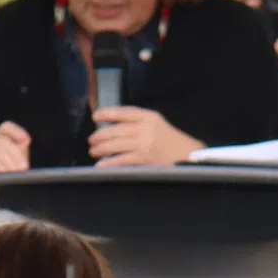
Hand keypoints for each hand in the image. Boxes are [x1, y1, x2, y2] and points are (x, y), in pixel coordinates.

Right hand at [0, 121, 33, 176]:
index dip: (17, 131)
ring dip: (11, 162)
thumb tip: (26, 140)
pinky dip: (1, 167)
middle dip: (16, 154)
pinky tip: (7, 172)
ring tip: (18, 170)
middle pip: (4, 141)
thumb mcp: (17, 158)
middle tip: (24, 165)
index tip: (27, 140)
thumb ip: (22, 148)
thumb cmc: (8, 172)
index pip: (6, 127)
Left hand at [86, 105, 201, 167]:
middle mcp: (146, 128)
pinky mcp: (144, 158)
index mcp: (149, 116)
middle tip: (91, 140)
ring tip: (93, 152)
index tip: (95, 116)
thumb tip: (110, 126)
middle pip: (116, 130)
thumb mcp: (155, 124)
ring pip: (115, 144)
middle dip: (100, 135)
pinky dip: (108, 162)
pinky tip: (100, 165)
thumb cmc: (168, 140)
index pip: (124, 112)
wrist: (187, 155)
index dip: (107, 113)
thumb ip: (137, 122)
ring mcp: (145, 143)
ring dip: (101, 149)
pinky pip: (121, 160)